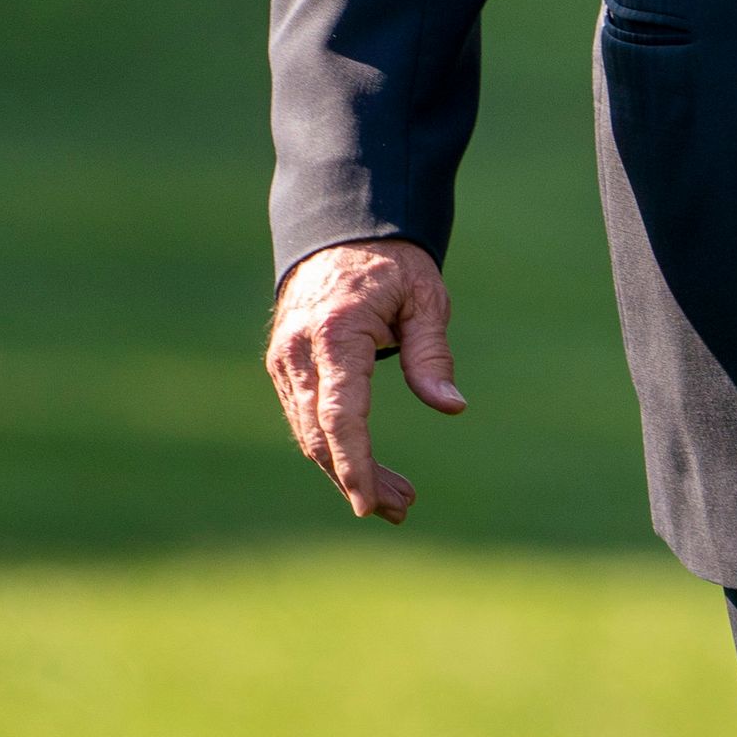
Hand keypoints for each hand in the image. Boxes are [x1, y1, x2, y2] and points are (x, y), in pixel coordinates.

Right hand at [264, 237, 466, 521]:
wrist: (339, 228)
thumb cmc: (391, 262)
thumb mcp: (424, 297)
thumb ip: (431, 353)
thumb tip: (451, 406)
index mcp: (335, 333)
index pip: (341, 414)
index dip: (355, 464)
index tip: (369, 504)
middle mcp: (299, 352)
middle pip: (321, 436)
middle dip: (359, 479)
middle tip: (405, 508)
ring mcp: (285, 361)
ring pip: (310, 434)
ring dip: (347, 471)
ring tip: (399, 499)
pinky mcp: (285, 366)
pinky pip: (306, 419)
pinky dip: (334, 449)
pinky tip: (366, 469)